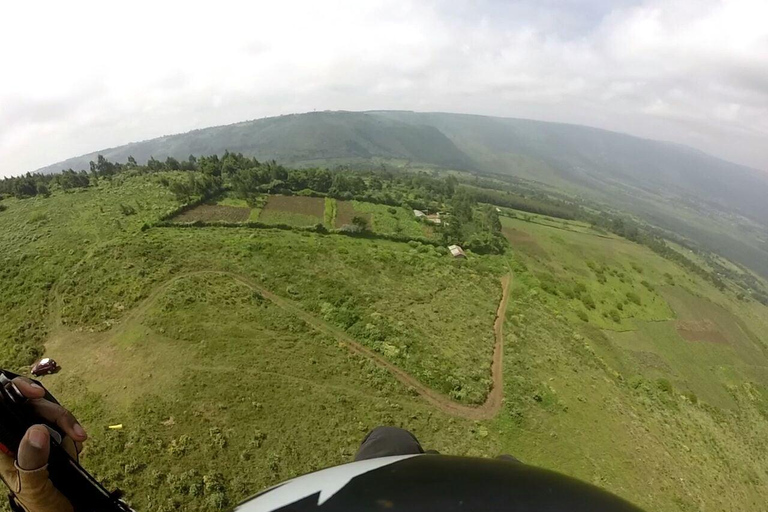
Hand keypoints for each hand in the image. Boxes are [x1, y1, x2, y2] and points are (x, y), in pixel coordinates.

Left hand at [0, 376, 86, 511]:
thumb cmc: (41, 507)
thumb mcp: (34, 488)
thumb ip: (32, 461)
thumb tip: (38, 430)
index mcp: (1, 449)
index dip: (14, 392)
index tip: (36, 395)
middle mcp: (15, 438)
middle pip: (27, 405)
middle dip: (52, 412)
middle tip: (74, 432)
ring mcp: (34, 436)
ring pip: (47, 411)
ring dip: (66, 420)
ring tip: (79, 440)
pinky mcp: (52, 437)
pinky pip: (61, 421)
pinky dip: (72, 428)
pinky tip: (79, 443)